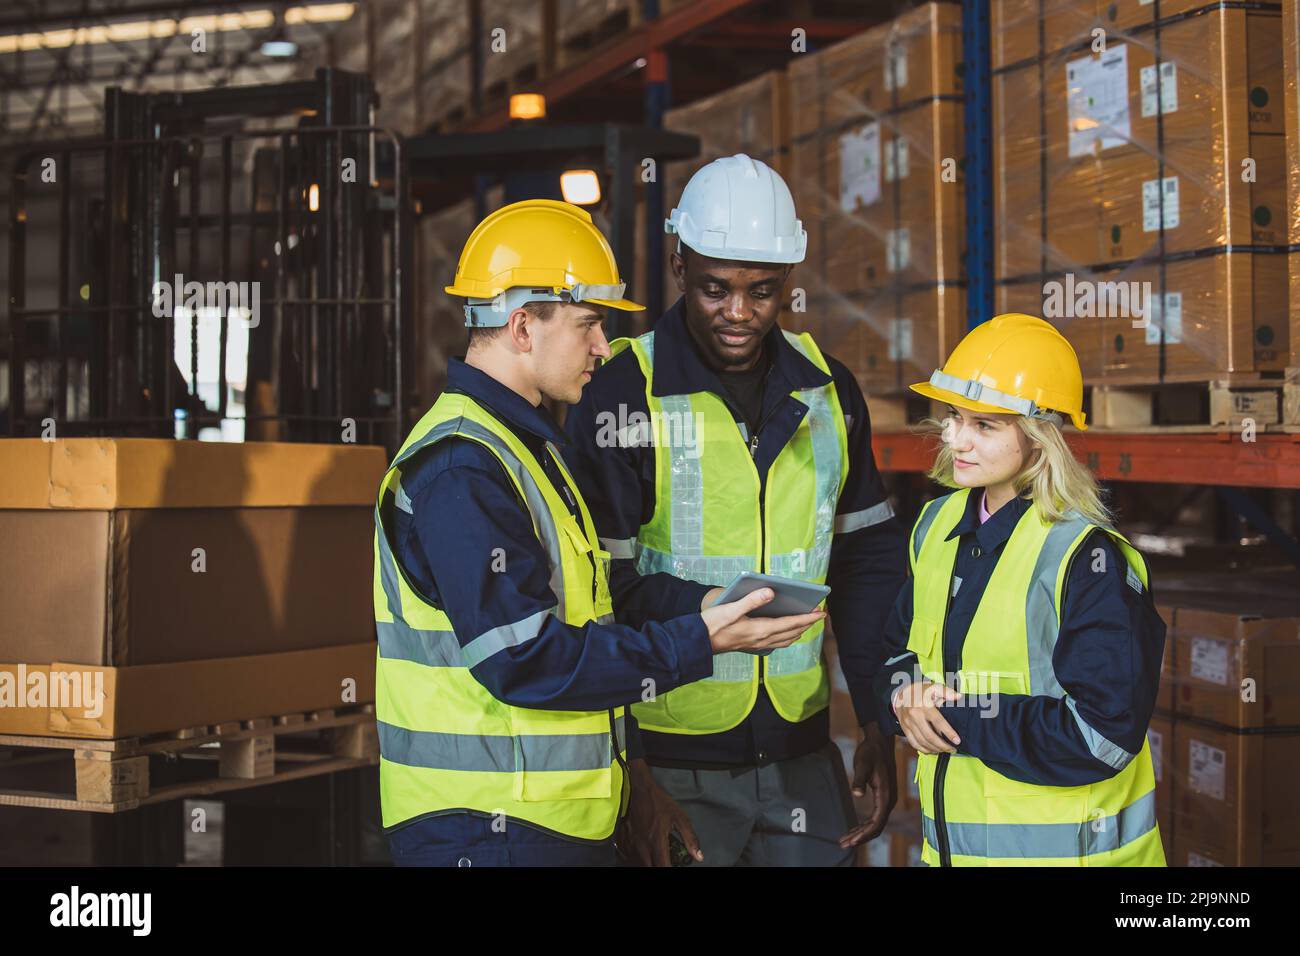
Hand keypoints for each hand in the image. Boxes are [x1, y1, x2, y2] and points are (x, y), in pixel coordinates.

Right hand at [621, 760, 702, 866]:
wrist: (639, 790)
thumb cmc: (658, 802)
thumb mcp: (680, 817)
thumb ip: (690, 838)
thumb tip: (698, 856)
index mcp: (657, 840)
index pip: (663, 866)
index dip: (669, 869)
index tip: (674, 867)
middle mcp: (642, 845)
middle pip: (650, 867)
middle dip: (659, 866)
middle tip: (666, 861)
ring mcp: (631, 843)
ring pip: (639, 863)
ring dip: (649, 862)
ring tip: (657, 855)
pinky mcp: (624, 840)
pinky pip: (629, 856)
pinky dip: (638, 858)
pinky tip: (646, 851)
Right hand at [700, 587, 825, 653]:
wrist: (699, 642)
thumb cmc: (713, 624)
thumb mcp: (731, 609)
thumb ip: (751, 600)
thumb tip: (770, 591)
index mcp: (760, 629)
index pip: (791, 624)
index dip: (808, 618)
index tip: (821, 612)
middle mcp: (762, 639)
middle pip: (792, 633)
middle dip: (807, 624)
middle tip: (819, 615)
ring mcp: (758, 644)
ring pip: (785, 640)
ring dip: (798, 631)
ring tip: (806, 623)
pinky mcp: (752, 645)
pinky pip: (776, 643)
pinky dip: (786, 637)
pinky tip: (785, 632)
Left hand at [838, 723, 896, 847]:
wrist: (879, 741)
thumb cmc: (870, 752)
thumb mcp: (862, 764)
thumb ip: (859, 779)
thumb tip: (857, 794)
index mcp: (886, 796)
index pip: (876, 822)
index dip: (864, 834)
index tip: (851, 841)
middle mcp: (889, 801)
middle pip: (876, 827)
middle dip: (860, 838)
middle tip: (843, 844)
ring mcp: (887, 800)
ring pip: (875, 824)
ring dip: (861, 833)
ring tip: (845, 840)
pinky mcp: (882, 797)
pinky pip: (875, 817)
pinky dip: (864, 825)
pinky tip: (854, 829)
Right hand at [893, 680, 961, 754]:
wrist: (901, 694)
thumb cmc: (920, 691)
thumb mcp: (933, 687)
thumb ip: (946, 692)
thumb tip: (958, 696)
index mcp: (924, 706)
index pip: (938, 722)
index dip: (948, 732)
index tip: (957, 740)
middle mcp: (915, 716)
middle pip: (929, 736)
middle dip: (943, 745)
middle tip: (952, 749)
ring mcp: (908, 723)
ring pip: (922, 742)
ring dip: (935, 749)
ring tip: (945, 750)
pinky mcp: (905, 729)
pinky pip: (914, 743)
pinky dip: (924, 750)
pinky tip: (932, 750)